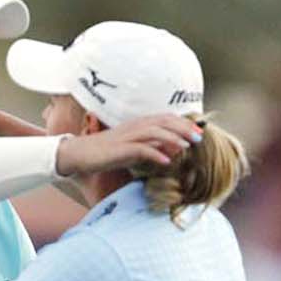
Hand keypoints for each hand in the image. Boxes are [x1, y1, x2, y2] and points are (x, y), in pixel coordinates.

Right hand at [56, 115, 201, 175]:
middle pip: (165, 122)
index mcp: (139, 124)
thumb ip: (152, 148)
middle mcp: (135, 126)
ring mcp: (128, 137)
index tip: (198, 131)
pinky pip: (142, 149)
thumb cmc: (106, 154)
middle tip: (199, 137)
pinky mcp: (120, 149)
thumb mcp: (133, 150)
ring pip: (156, 132)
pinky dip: (156, 154)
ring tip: (188, 146)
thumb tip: (172, 150)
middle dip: (184, 128)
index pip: (166, 119)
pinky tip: (167, 161)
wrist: (80, 154)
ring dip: (174, 138)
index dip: (183, 123)